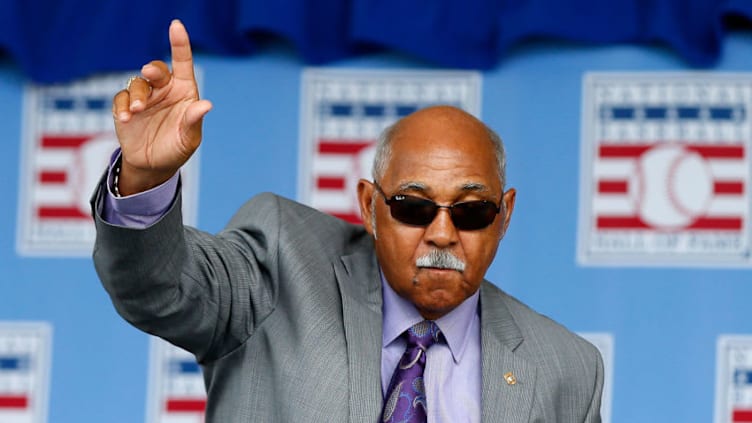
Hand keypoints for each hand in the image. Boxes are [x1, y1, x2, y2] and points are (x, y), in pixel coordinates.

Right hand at [112, 19, 211, 195]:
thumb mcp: (189, 138)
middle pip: (157, 70)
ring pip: (137, 83)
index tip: (176, 25)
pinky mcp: (126, 107)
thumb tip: (206, 105)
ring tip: (137, 111)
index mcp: (184, 91)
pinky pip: (121, 98)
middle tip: (150, 74)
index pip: (183, 63)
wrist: (154, 166)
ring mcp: (144, 97)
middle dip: (153, 70)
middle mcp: (164, 90)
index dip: (179, 43)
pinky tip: (126, 118)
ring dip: (137, 94)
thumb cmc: (177, 148)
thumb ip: (194, 121)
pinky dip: (122, 106)